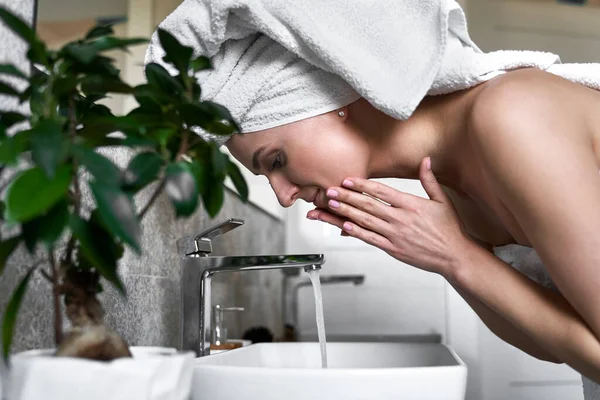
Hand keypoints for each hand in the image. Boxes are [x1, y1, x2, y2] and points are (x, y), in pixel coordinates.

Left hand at [307, 157, 473, 276]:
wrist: (454, 256)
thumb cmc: (449, 229)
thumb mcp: (442, 200)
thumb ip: (430, 180)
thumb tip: (426, 160)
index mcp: (410, 204)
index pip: (380, 191)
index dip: (361, 185)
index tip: (347, 180)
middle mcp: (400, 218)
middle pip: (367, 205)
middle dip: (346, 197)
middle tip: (329, 191)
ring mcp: (395, 234)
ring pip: (365, 221)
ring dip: (345, 213)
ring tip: (330, 206)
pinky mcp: (393, 249)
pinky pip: (371, 239)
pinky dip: (356, 232)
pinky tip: (344, 227)